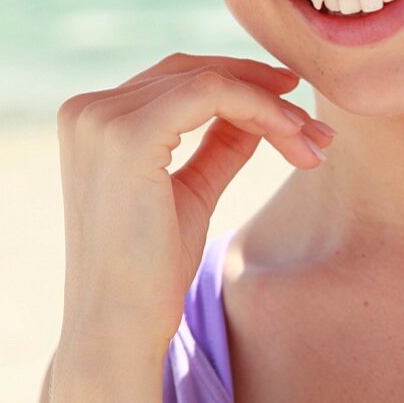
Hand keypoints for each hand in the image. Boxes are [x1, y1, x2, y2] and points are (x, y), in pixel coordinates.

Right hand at [55, 54, 334, 356]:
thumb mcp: (192, 192)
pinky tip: (290, 136)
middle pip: (194, 72)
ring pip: (210, 81)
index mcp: (91, 120)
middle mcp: (87, 109)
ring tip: (312, 145)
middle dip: (264, 94)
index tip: (296, 115)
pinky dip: (259, 108)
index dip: (242, 87)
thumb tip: (260, 110)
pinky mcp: (128, 135)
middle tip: (316, 130)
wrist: (119, 329)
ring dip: (272, 107)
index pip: (177, 80)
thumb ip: (219, 145)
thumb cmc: (151, 273)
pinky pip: (211, 94)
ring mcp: (102, 118)